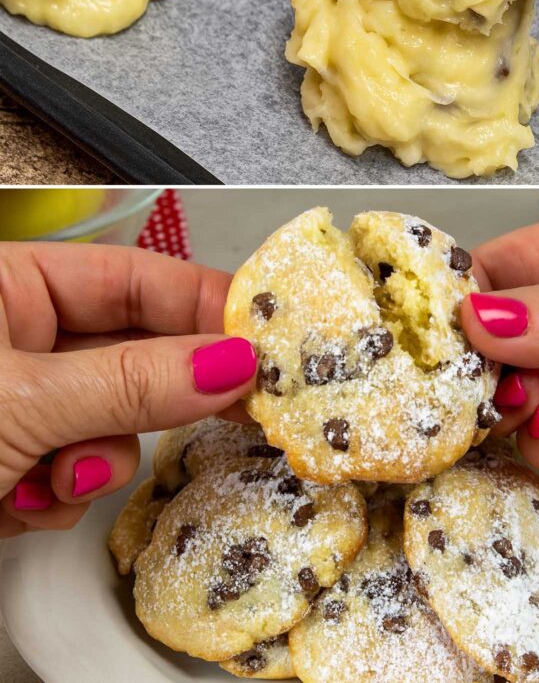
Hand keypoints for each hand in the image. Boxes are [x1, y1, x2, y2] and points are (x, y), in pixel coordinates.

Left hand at [0, 243, 256, 536]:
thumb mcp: (20, 403)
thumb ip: (130, 383)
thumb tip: (233, 364)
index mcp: (11, 285)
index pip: (132, 278)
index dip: (202, 305)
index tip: (266, 338)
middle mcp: (18, 337)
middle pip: (130, 355)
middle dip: (158, 398)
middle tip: (241, 408)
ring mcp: (19, 404)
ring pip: (108, 423)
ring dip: (94, 463)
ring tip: (58, 482)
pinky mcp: (12, 463)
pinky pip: (75, 472)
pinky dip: (56, 498)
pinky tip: (15, 506)